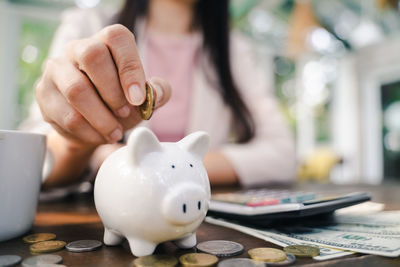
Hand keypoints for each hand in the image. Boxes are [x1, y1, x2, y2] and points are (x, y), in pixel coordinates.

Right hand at [36, 24, 170, 147]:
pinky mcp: (44, 93)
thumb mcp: (144, 98)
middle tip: (125, 113)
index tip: (138, 98)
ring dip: (102, 118)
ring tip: (116, 131)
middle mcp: (78, 48)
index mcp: (106, 42)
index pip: (117, 37)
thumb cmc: (120, 103)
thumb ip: (157, 92)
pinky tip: (100, 135)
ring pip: (76, 90)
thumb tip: (157, 92)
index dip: (130, 67)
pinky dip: (89, 132)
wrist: (91, 126)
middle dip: (113, 92)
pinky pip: (67, 115)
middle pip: (92, 55)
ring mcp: (56, 69)